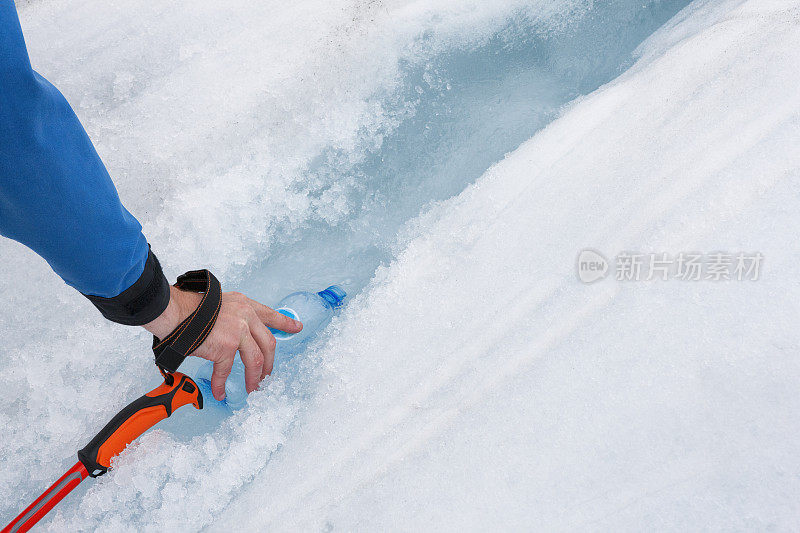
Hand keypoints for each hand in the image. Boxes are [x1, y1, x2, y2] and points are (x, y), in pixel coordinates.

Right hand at [143, 286, 302, 399]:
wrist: (175, 311)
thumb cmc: (191, 308)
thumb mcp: (221, 303)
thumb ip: (234, 315)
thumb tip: (238, 332)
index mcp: (245, 305)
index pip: (271, 315)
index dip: (285, 323)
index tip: (297, 327)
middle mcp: (246, 317)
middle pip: (268, 343)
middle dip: (270, 362)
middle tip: (269, 374)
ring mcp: (238, 332)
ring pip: (255, 360)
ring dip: (255, 378)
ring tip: (253, 388)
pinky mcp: (225, 347)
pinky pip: (226, 370)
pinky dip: (221, 383)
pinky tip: (220, 392)